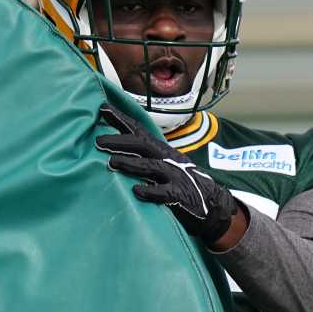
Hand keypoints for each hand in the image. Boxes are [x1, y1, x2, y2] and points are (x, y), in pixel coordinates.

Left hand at [96, 106, 238, 246]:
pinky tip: (136, 190)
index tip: (103, 108)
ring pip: (150, 166)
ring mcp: (175, 176)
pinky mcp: (180, 195)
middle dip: (120, 141)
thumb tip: (115, 149)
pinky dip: (150, 191)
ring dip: (130, 163)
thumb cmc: (181, 183)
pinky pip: (163, 193)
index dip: (122, 120)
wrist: (213, 203)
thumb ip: (144, 157)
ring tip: (111, 162)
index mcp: (161, 151)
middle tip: (98, 141)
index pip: (139, 131)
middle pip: (142, 145)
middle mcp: (167, 160)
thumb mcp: (164, 165)